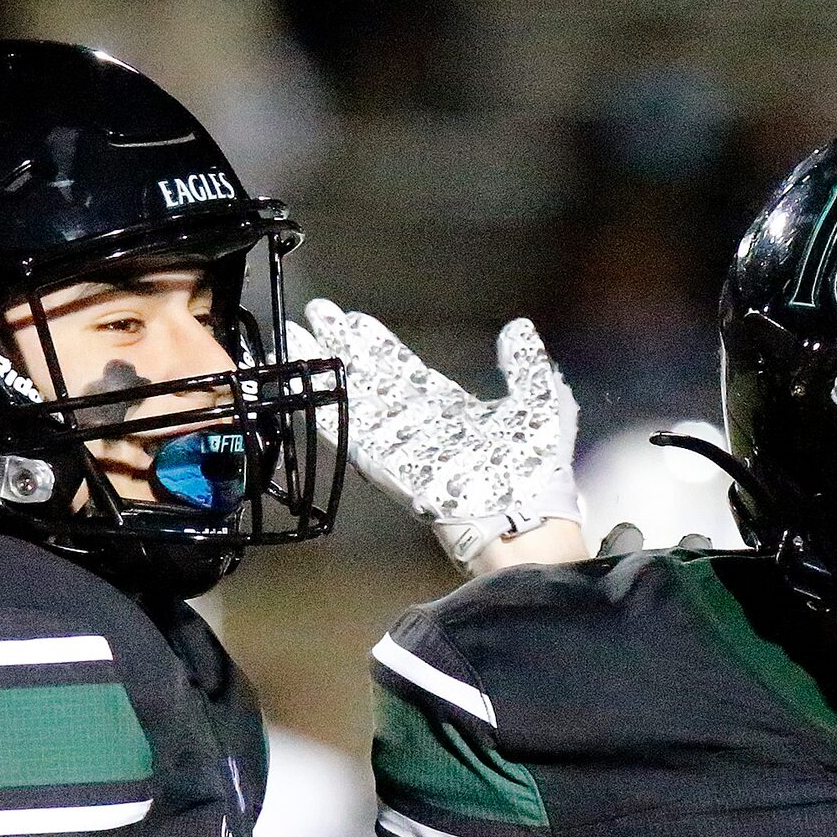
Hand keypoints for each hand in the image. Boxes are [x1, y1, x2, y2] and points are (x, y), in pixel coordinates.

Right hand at [291, 301, 578, 567]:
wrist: (525, 521)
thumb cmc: (536, 468)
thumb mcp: (542, 402)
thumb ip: (525, 365)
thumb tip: (518, 326)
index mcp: (451, 410)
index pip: (405, 371)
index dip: (379, 346)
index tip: (354, 319)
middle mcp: (420, 425)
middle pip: (373, 379)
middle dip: (344, 347)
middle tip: (314, 315)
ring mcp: (401, 446)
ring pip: (356, 400)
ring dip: (324, 371)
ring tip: (294, 340)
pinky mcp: (390, 467)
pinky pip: (355, 436)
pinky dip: (328, 414)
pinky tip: (304, 390)